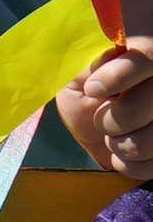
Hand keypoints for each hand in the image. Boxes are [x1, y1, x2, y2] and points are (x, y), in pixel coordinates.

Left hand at [60, 37, 152, 177]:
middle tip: (100, 120)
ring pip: (152, 138)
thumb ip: (86, 69)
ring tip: (112, 137)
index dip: (118, 75)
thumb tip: (102, 66)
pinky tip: (122, 154)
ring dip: (120, 144)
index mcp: (145, 58)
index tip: (92, 89)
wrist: (97, 135)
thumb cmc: (87, 100)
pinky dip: (129, 164)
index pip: (146, 57)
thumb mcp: (77, 79)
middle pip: (147, 101)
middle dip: (112, 119)